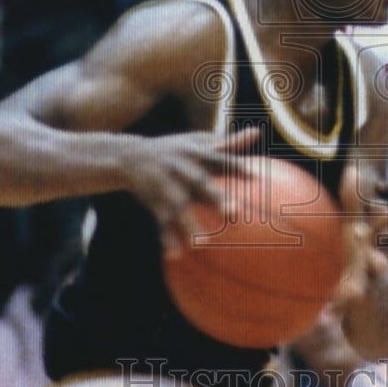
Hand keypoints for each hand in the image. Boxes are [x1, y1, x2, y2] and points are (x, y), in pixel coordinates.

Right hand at [124, 126, 260, 256]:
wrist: (131, 155)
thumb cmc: (176, 150)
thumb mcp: (198, 142)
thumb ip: (228, 143)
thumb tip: (256, 132)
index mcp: (196, 153)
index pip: (219, 159)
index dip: (236, 167)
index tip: (256, 177)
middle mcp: (181, 167)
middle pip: (200, 183)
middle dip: (216, 197)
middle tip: (235, 213)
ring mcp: (165, 184)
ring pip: (178, 206)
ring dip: (188, 224)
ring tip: (203, 243)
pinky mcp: (152, 200)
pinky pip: (160, 221)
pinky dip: (167, 238)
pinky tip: (175, 255)